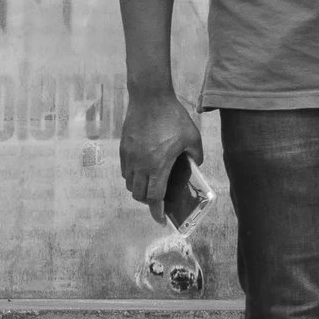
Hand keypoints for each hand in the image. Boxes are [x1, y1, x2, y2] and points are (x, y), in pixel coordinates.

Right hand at [119, 91, 202, 220]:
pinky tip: (143, 169)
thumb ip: (195, 156)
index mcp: (158, 164)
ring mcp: (129, 157)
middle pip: (138, 194)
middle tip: (158, 200)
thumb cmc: (173, 117)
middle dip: (148, 201)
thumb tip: (193, 167)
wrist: (149, 98)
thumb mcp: (193, 138)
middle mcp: (140, 164)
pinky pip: (125, 170)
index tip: (161, 219)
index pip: (154, 196)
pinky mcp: (123, 148)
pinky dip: (132, 176)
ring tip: (150, 184)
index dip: (157, 211)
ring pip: (129, 183)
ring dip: (139, 189)